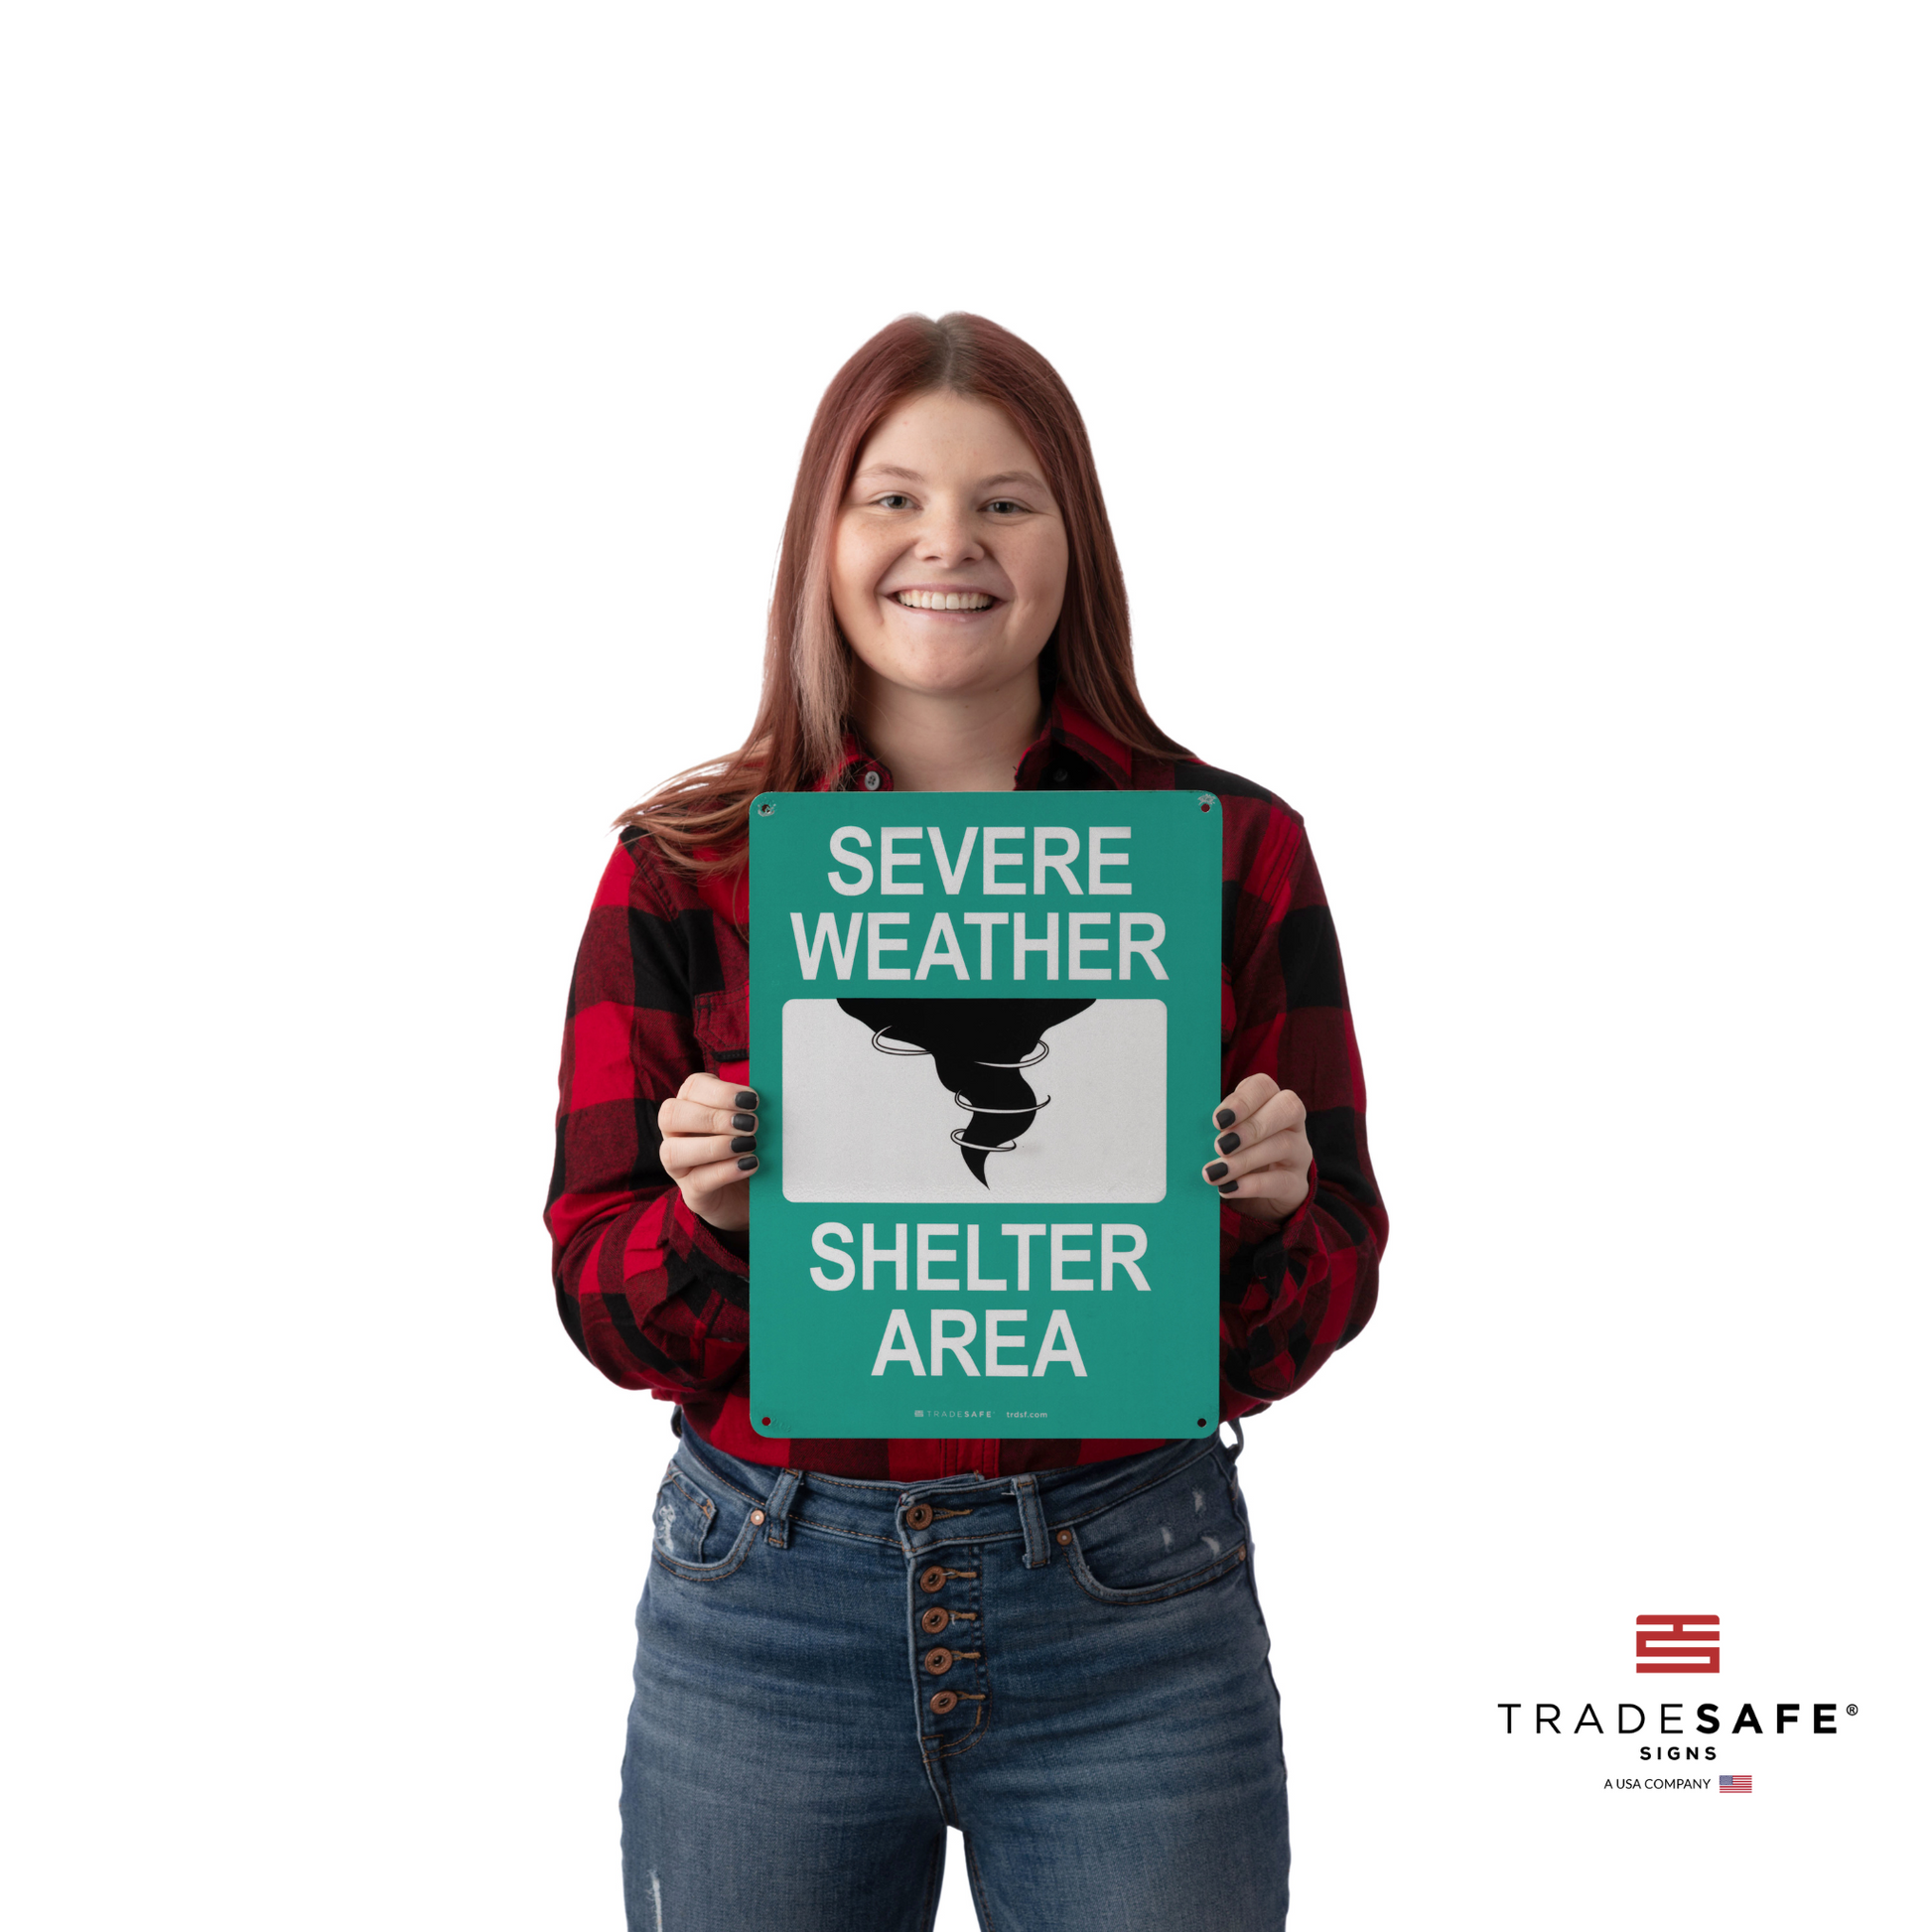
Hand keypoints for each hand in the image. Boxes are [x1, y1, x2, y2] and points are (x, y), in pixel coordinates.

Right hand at [657, 1073, 760, 1232]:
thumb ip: (752, 1110)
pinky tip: (750, 1164)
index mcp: (692, 1106)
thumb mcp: (753, 1125)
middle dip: (713, 1118)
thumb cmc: (750, 1148)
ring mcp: (679, 1166)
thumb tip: (768, 1098)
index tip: (752, 1100)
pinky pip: (698, 1181)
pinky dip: (726, 1171)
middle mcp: (676, 1134)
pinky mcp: (692, 1193)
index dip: (721, 1092)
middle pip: (671, 1115)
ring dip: (714, 1146)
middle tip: (751, 1124)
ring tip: (749, 1145)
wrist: (754, 1193)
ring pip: (673, 1152)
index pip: (692, 1088)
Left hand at [1200, 1074, 1311, 1222]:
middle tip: (1219, 1146)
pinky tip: (1228, 1189)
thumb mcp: (1225, 1137)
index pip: (1264, 1086)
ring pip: (1283, 1144)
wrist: (1261, 1195)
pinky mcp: (1297, 1183)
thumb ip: (1215, 1130)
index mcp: (1270, 1101)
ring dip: (1245, 1159)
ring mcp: (1299, 1152)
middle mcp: (1291, 1122)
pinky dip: (1252, 1185)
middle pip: (1287, 1108)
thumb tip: (1184, 1132)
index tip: (1217, 1120)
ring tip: (1215, 1172)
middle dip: (1251, 1126)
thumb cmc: (1237, 1154)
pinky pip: (1282, 1181)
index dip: (1242, 1100)